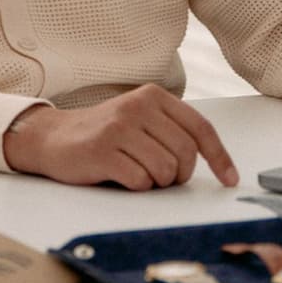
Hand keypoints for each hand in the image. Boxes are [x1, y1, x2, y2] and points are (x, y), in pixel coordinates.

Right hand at [1, 85, 238, 190]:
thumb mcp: (141, 119)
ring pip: (164, 171)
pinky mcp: (102, 151)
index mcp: (153, 96)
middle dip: (178, 175)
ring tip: (135, 172)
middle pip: (185, 155)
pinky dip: (135, 186)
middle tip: (160, 177)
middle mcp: (138, 106)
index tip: (229, 180)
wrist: (52, 137)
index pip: (200, 128)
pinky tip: (119, 175)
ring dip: (155, 182)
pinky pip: (139, 181)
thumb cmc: (104, 134)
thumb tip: (214, 163)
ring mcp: (119, 127)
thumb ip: (172, 130)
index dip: (219, 157)